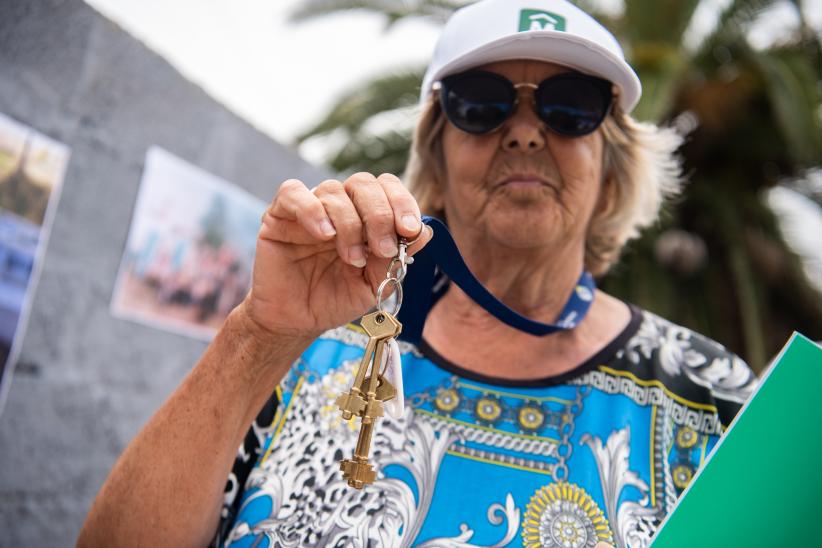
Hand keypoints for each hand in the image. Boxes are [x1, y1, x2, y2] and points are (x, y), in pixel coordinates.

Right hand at [242, 172, 431, 339]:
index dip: (402, 203)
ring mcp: (309, 208)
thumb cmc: (336, 299)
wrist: (297, 321)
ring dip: (350, 224)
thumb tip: (426, 231)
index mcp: (365, 216)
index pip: (387, 188)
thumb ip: (397, 259)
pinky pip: (293, 193)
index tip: (410, 230)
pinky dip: (312, 210)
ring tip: (352, 258)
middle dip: (380, 214)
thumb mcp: (374, 284)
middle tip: (383, 248)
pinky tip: (324, 235)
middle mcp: (339, 206)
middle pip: (363, 183)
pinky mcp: (278, 215)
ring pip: (333, 190)